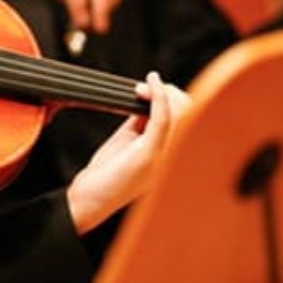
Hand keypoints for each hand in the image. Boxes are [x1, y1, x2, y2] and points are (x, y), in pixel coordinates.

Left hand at [66, 72, 189, 233]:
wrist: (91, 198)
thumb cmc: (108, 173)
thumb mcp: (129, 141)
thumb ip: (143, 121)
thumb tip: (149, 97)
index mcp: (174, 156)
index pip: (191, 119)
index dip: (173, 98)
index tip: (149, 88)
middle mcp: (176, 158)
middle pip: (191, 114)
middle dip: (168, 93)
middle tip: (140, 89)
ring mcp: (166, 157)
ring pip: (182, 113)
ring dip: (161, 93)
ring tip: (140, 89)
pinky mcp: (150, 154)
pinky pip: (163, 119)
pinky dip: (158, 95)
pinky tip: (151, 83)